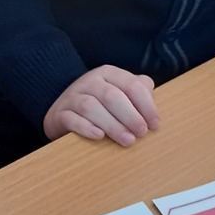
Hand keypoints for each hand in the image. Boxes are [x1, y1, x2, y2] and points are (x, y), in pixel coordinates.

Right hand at [42, 65, 159, 146]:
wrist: (63, 110)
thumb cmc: (101, 104)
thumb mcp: (121, 93)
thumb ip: (139, 94)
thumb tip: (153, 108)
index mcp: (109, 73)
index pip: (132, 85)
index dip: (147, 105)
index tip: (155, 124)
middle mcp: (90, 81)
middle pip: (112, 96)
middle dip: (130, 116)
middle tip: (141, 133)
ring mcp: (72, 96)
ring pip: (91, 107)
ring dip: (112, 125)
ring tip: (127, 140)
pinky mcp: (60, 113)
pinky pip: (72, 119)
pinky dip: (86, 128)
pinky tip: (99, 136)